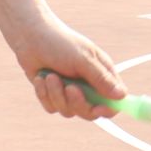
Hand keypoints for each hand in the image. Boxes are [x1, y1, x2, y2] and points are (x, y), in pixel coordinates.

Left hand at [8, 14, 124, 119]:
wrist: (30, 37)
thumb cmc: (59, 43)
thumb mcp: (82, 59)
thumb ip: (100, 78)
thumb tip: (121, 95)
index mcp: (101, 75)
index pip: (113, 101)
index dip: (108, 109)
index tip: (98, 108)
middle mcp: (87, 87)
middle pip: (90, 112)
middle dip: (78, 103)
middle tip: (70, 88)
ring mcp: (69, 92)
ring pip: (68, 111)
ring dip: (57, 94)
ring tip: (50, 75)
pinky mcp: (52, 95)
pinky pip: (51, 107)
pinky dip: (44, 94)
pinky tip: (40, 78)